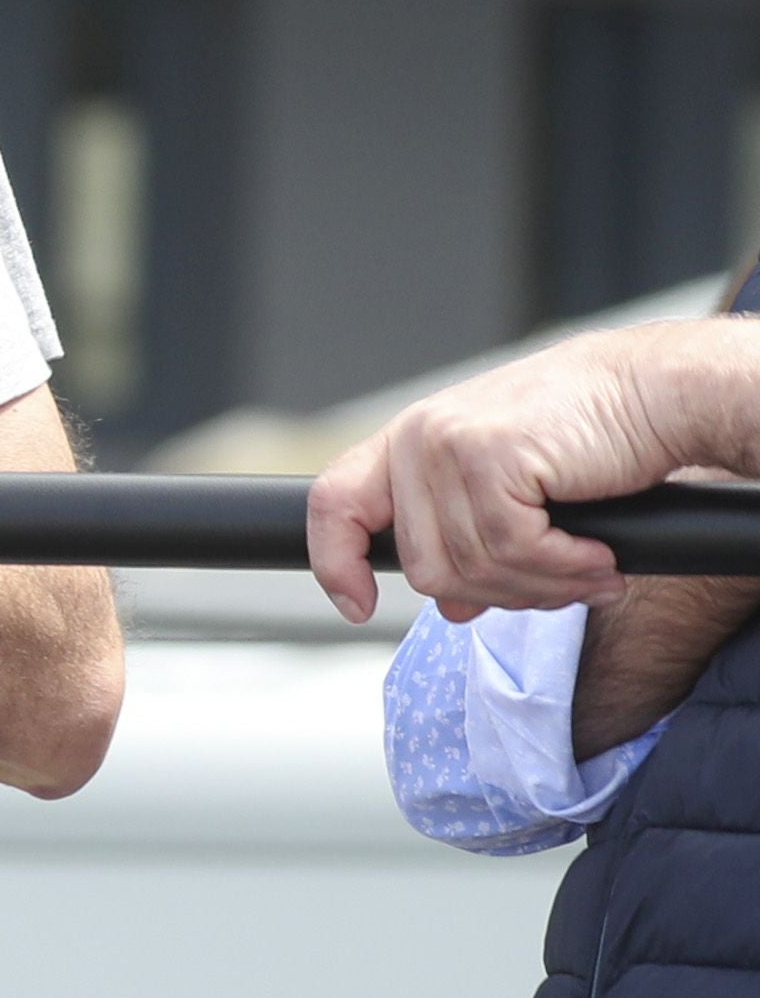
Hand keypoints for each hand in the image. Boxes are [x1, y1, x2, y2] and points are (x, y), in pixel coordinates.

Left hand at [303, 325, 703, 623]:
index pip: (335, 506)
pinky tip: (599, 560)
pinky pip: (512, 550)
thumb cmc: (597, 431)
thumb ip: (469, 536)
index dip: (336, 564)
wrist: (663, 389)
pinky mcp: (490, 456)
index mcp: (411, 441)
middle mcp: (418, 438)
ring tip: (590, 573)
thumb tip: (453, 606)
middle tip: (561, 584)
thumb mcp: (513, 484)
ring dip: (541, 586)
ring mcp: (447, 445)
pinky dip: (562, 568)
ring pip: (471, 569)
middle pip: (423, 568)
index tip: (357, 608)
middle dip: (497, 593)